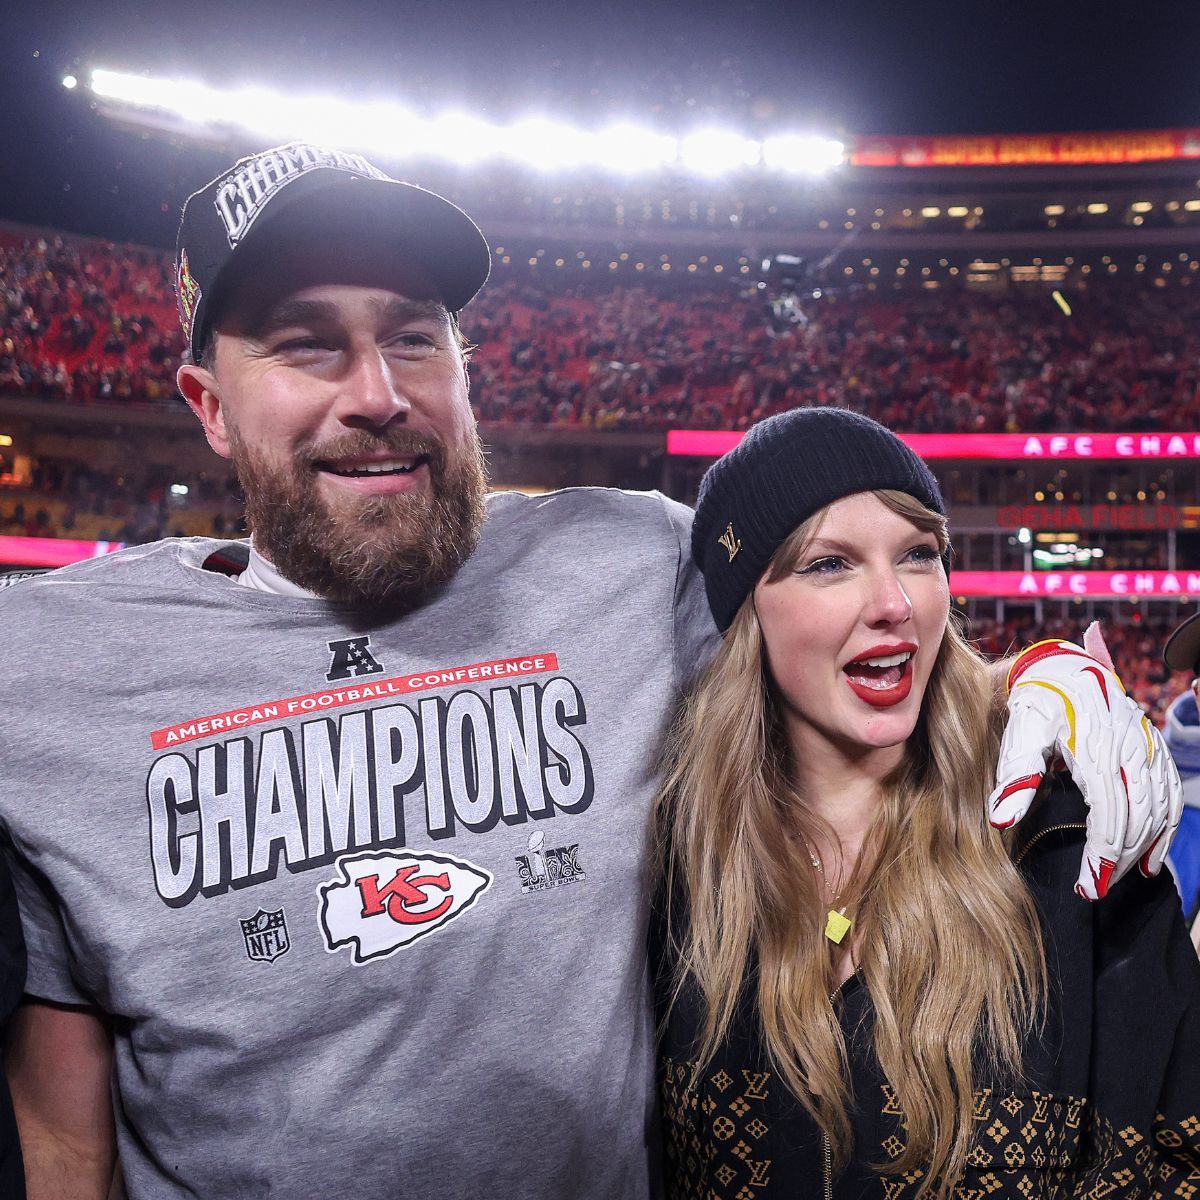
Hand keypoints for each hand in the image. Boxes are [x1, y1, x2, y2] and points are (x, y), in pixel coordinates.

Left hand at [988, 622, 1182, 899]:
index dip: (1102, 856)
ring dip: (1145, 848)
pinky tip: (1151, 857)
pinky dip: (1166, 827)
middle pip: (1137, 817)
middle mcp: (1129, 748)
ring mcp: (1146, 746)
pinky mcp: (1153, 747)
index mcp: (1096, 748)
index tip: (1088, 888)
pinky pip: (1170, 792)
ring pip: (1159, 808)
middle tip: (1097, 890)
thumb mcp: (1019, 732)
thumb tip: (1001, 821)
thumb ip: (1015, 776)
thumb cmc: (1035, 702)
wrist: (1061, 666)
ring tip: (1122, 878)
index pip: (1108, 815)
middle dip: (1119, 860)